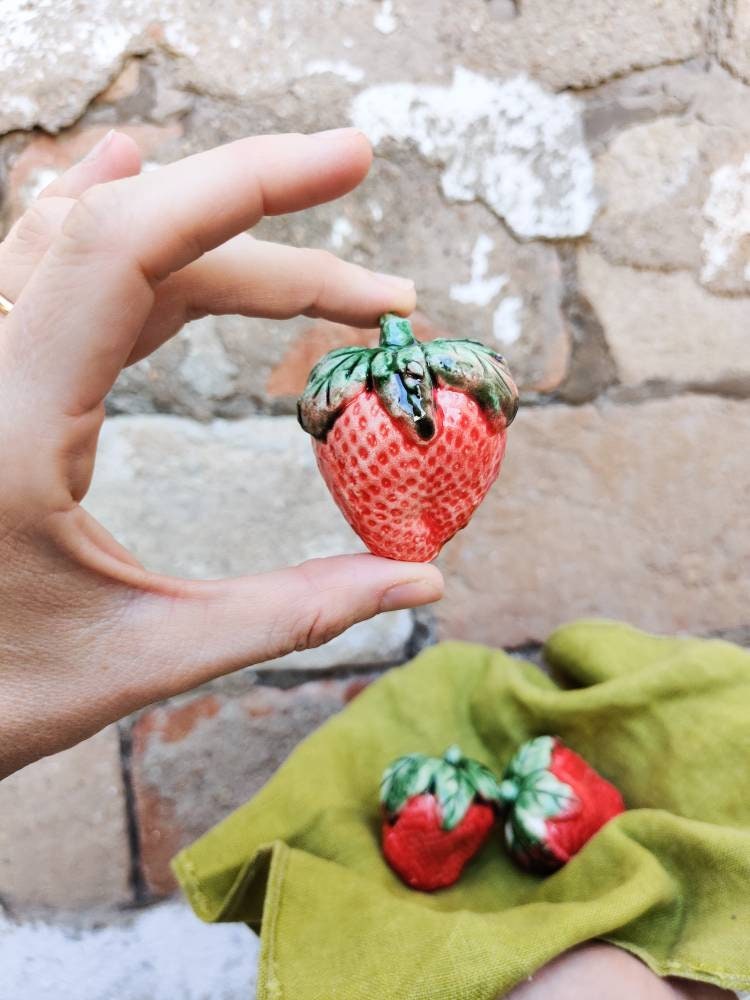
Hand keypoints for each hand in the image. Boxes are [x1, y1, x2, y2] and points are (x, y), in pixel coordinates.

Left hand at [0, 128, 442, 778]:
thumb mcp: (146, 658)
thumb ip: (289, 615)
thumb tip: (421, 584)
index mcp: (13, 424)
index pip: (131, 249)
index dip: (245, 184)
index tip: (350, 162)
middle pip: (138, 242)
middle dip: (273, 249)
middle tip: (384, 299)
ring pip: (98, 250)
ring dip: (215, 246)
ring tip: (317, 269)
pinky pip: (56, 271)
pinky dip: (124, 233)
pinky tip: (145, 187)